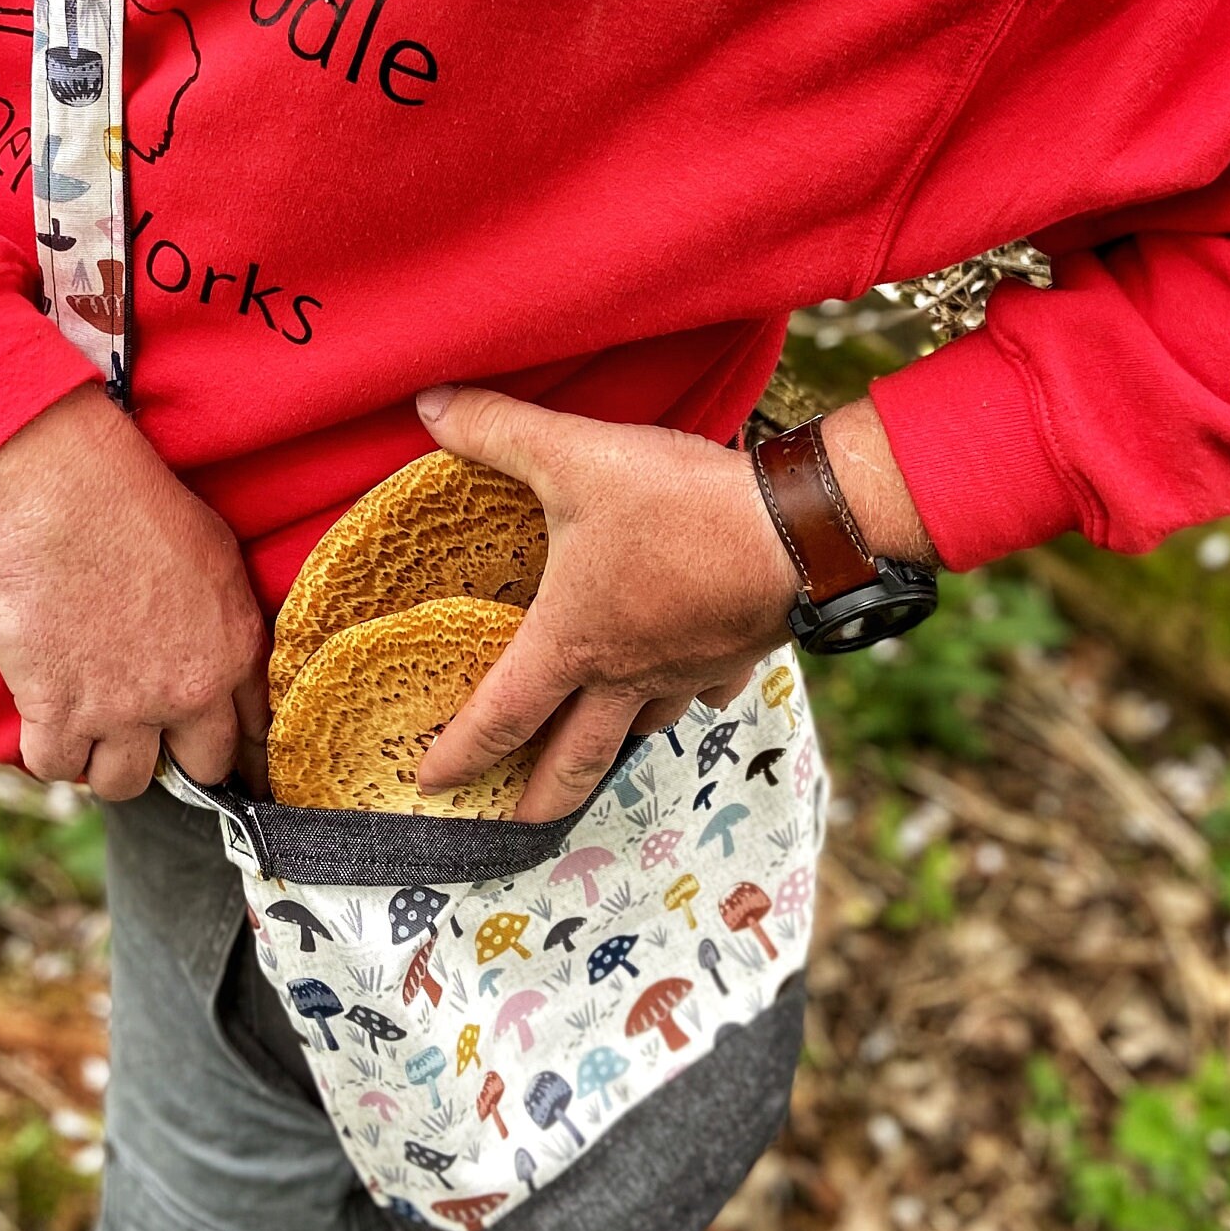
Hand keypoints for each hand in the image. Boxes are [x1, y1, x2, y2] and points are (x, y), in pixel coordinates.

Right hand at [0, 387, 268, 802]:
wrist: (64, 499)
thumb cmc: (138, 508)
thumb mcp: (217, 556)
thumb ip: (228, 622)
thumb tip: (224, 653)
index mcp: (235, 653)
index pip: (256, 735)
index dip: (238, 749)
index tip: (225, 757)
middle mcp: (189, 693)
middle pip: (202, 770)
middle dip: (179, 758)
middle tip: (150, 734)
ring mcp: (124, 710)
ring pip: (126, 783)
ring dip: (108, 760)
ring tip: (93, 726)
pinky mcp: (60, 713)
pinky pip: (58, 767)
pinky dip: (49, 750)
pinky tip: (48, 720)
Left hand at [412, 387, 803, 821]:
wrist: (801, 530)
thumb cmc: (682, 506)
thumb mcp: (576, 456)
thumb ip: (498, 430)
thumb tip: (429, 405)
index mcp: (574, 643)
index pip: (501, 717)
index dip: (459, 753)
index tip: (429, 783)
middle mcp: (626, 675)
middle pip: (575, 762)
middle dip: (538, 800)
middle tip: (513, 826)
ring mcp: (684, 673)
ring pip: (638, 732)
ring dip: (609, 749)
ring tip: (591, 755)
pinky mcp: (732, 655)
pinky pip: (701, 694)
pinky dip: (685, 700)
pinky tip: (687, 692)